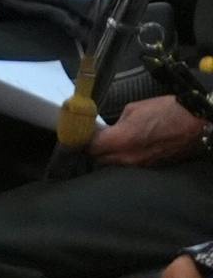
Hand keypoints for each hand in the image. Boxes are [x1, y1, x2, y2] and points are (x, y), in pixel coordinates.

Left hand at [89, 96, 205, 166]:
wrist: (196, 122)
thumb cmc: (166, 111)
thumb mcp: (133, 109)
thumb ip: (115, 123)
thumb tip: (107, 131)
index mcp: (121, 141)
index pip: (91, 148)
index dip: (84, 140)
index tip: (82, 134)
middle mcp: (128, 158)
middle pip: (99, 160)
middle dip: (94, 151)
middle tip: (93, 139)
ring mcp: (140, 166)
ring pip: (113, 166)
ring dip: (107, 156)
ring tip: (108, 144)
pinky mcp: (150, 168)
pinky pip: (128, 166)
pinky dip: (122, 159)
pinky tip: (124, 150)